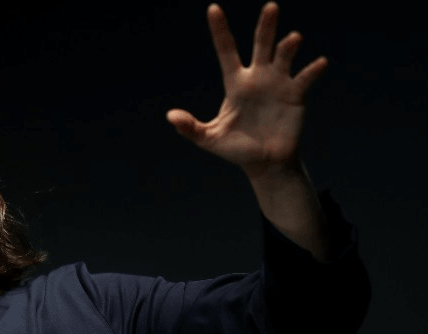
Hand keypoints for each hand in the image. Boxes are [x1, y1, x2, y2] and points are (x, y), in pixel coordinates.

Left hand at [167, 2, 326, 177]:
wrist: (264, 163)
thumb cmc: (235, 149)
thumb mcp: (209, 139)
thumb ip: (190, 127)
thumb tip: (170, 116)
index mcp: (235, 83)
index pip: (226, 50)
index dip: (220, 30)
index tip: (213, 8)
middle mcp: (258, 77)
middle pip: (261, 44)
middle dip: (266, 26)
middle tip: (270, 7)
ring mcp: (278, 83)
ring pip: (284, 57)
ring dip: (288, 47)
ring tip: (293, 39)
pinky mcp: (296, 95)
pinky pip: (305, 79)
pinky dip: (312, 70)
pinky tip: (319, 63)